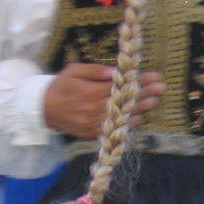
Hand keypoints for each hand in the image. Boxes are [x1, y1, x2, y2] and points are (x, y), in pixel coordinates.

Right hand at [42, 63, 166, 137]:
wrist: (41, 109)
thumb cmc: (60, 86)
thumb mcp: (74, 71)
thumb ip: (95, 71)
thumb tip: (115, 72)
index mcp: (91, 91)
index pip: (122, 85)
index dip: (140, 80)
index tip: (156, 76)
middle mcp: (94, 109)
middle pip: (126, 101)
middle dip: (146, 93)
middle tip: (162, 87)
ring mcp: (94, 123)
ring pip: (122, 116)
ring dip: (141, 108)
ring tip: (155, 100)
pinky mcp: (92, 133)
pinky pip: (113, 129)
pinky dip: (127, 123)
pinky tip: (140, 117)